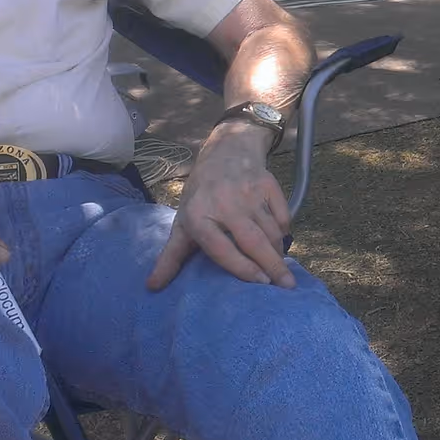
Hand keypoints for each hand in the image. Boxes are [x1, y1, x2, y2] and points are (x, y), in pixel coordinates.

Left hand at [148, 123, 294, 290]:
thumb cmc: (201, 195)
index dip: (242, 268)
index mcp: (199, 216)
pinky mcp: (268, 185)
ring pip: (272, 231)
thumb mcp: (183, 222)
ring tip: (284, 273)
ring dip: (279, 253)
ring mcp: (249, 193)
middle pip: (253, 242)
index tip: (259, 283)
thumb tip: (152, 287)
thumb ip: (171, 256)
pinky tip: (280, 244)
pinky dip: (284, 233)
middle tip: (287, 287)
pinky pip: (283, 216)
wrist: (226, 152)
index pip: (222, 248)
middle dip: (272, 266)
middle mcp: (225, 204)